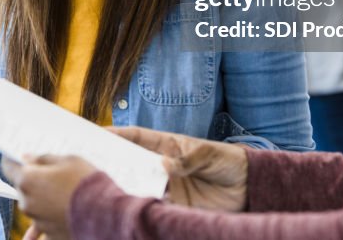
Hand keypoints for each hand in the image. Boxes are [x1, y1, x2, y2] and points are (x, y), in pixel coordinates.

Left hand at [2, 154, 95, 239]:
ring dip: (43, 197)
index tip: (17, 157)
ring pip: (34, 204)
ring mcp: (37, 220)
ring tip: (65, 191)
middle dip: (33, 179)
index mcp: (28, 180)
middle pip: (22, 187)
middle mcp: (27, 202)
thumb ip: (44, 159)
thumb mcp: (68, 160)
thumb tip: (29, 159)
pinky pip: (45, 222)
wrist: (106, 214)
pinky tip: (62, 210)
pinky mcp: (49, 233)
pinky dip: (52, 215)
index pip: (9, 167)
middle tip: (51, 173)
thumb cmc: (87, 182)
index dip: (13, 160)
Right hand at [109, 126, 247, 211]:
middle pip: (131, 163)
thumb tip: (164, 165)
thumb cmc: (228, 161)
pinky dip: (146, 208)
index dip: (117, 134)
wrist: (249, 187)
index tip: (97, 133)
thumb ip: (187, 159)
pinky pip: (156, 208)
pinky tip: (136, 208)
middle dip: (113, 163)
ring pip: (139, 187)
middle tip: (93, 164)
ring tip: (109, 188)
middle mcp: (162, 166)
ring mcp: (167, 187)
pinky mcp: (176, 207)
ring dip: (126, 188)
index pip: (136, 137)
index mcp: (167, 145)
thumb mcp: (209, 153)